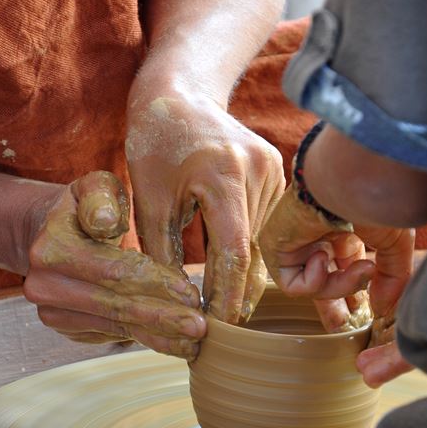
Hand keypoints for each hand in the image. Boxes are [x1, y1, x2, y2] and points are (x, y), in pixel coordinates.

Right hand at [23, 171, 205, 359]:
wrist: (48, 233)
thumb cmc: (84, 208)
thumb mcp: (93, 187)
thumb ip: (101, 197)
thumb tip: (105, 222)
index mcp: (52, 248)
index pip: (114, 272)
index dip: (154, 283)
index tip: (189, 293)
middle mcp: (45, 286)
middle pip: (116, 306)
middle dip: (163, 318)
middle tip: (200, 327)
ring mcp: (53, 312)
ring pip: (117, 326)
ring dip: (159, 336)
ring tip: (195, 342)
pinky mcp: (67, 328)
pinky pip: (113, 334)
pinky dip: (148, 339)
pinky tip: (176, 341)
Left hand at [126, 93, 284, 323]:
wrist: (181, 94)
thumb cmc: (156, 142)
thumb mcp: (149, 198)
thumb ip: (160, 250)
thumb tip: (172, 302)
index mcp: (225, 176)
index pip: (234, 252)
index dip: (226, 295)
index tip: (216, 329)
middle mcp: (260, 174)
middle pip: (253, 251)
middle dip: (236, 294)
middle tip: (220, 333)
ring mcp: (274, 173)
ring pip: (261, 242)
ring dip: (243, 276)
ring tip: (224, 312)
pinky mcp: (278, 175)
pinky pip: (263, 225)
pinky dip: (248, 251)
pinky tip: (234, 277)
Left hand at [259, 185, 415, 385]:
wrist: (354, 178)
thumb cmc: (379, 200)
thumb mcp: (395, 244)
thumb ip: (391, 278)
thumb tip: (382, 310)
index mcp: (345, 225)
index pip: (343, 264)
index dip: (352, 287)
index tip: (366, 309)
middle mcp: (318, 232)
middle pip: (320, 278)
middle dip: (333, 303)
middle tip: (342, 323)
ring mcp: (295, 239)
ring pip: (313, 286)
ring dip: (339, 287)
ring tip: (361, 270)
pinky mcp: (275, 246)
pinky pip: (293, 285)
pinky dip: (314, 281)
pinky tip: (324, 255)